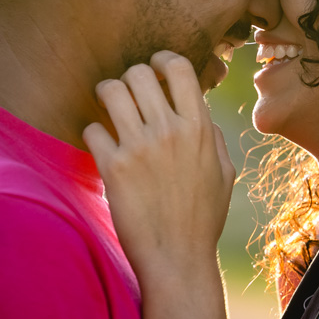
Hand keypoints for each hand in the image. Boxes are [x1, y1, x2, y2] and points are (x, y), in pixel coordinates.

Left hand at [83, 51, 234, 283]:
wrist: (178, 258)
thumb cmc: (204, 218)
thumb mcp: (225, 173)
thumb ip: (214, 138)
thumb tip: (203, 115)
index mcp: (200, 128)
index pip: (179, 68)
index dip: (162, 59)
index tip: (155, 67)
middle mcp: (170, 131)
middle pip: (138, 73)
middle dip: (130, 78)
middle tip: (128, 94)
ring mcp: (140, 148)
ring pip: (111, 91)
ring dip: (107, 95)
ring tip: (110, 110)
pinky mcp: (114, 168)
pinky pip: (92, 128)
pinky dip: (95, 132)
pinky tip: (103, 145)